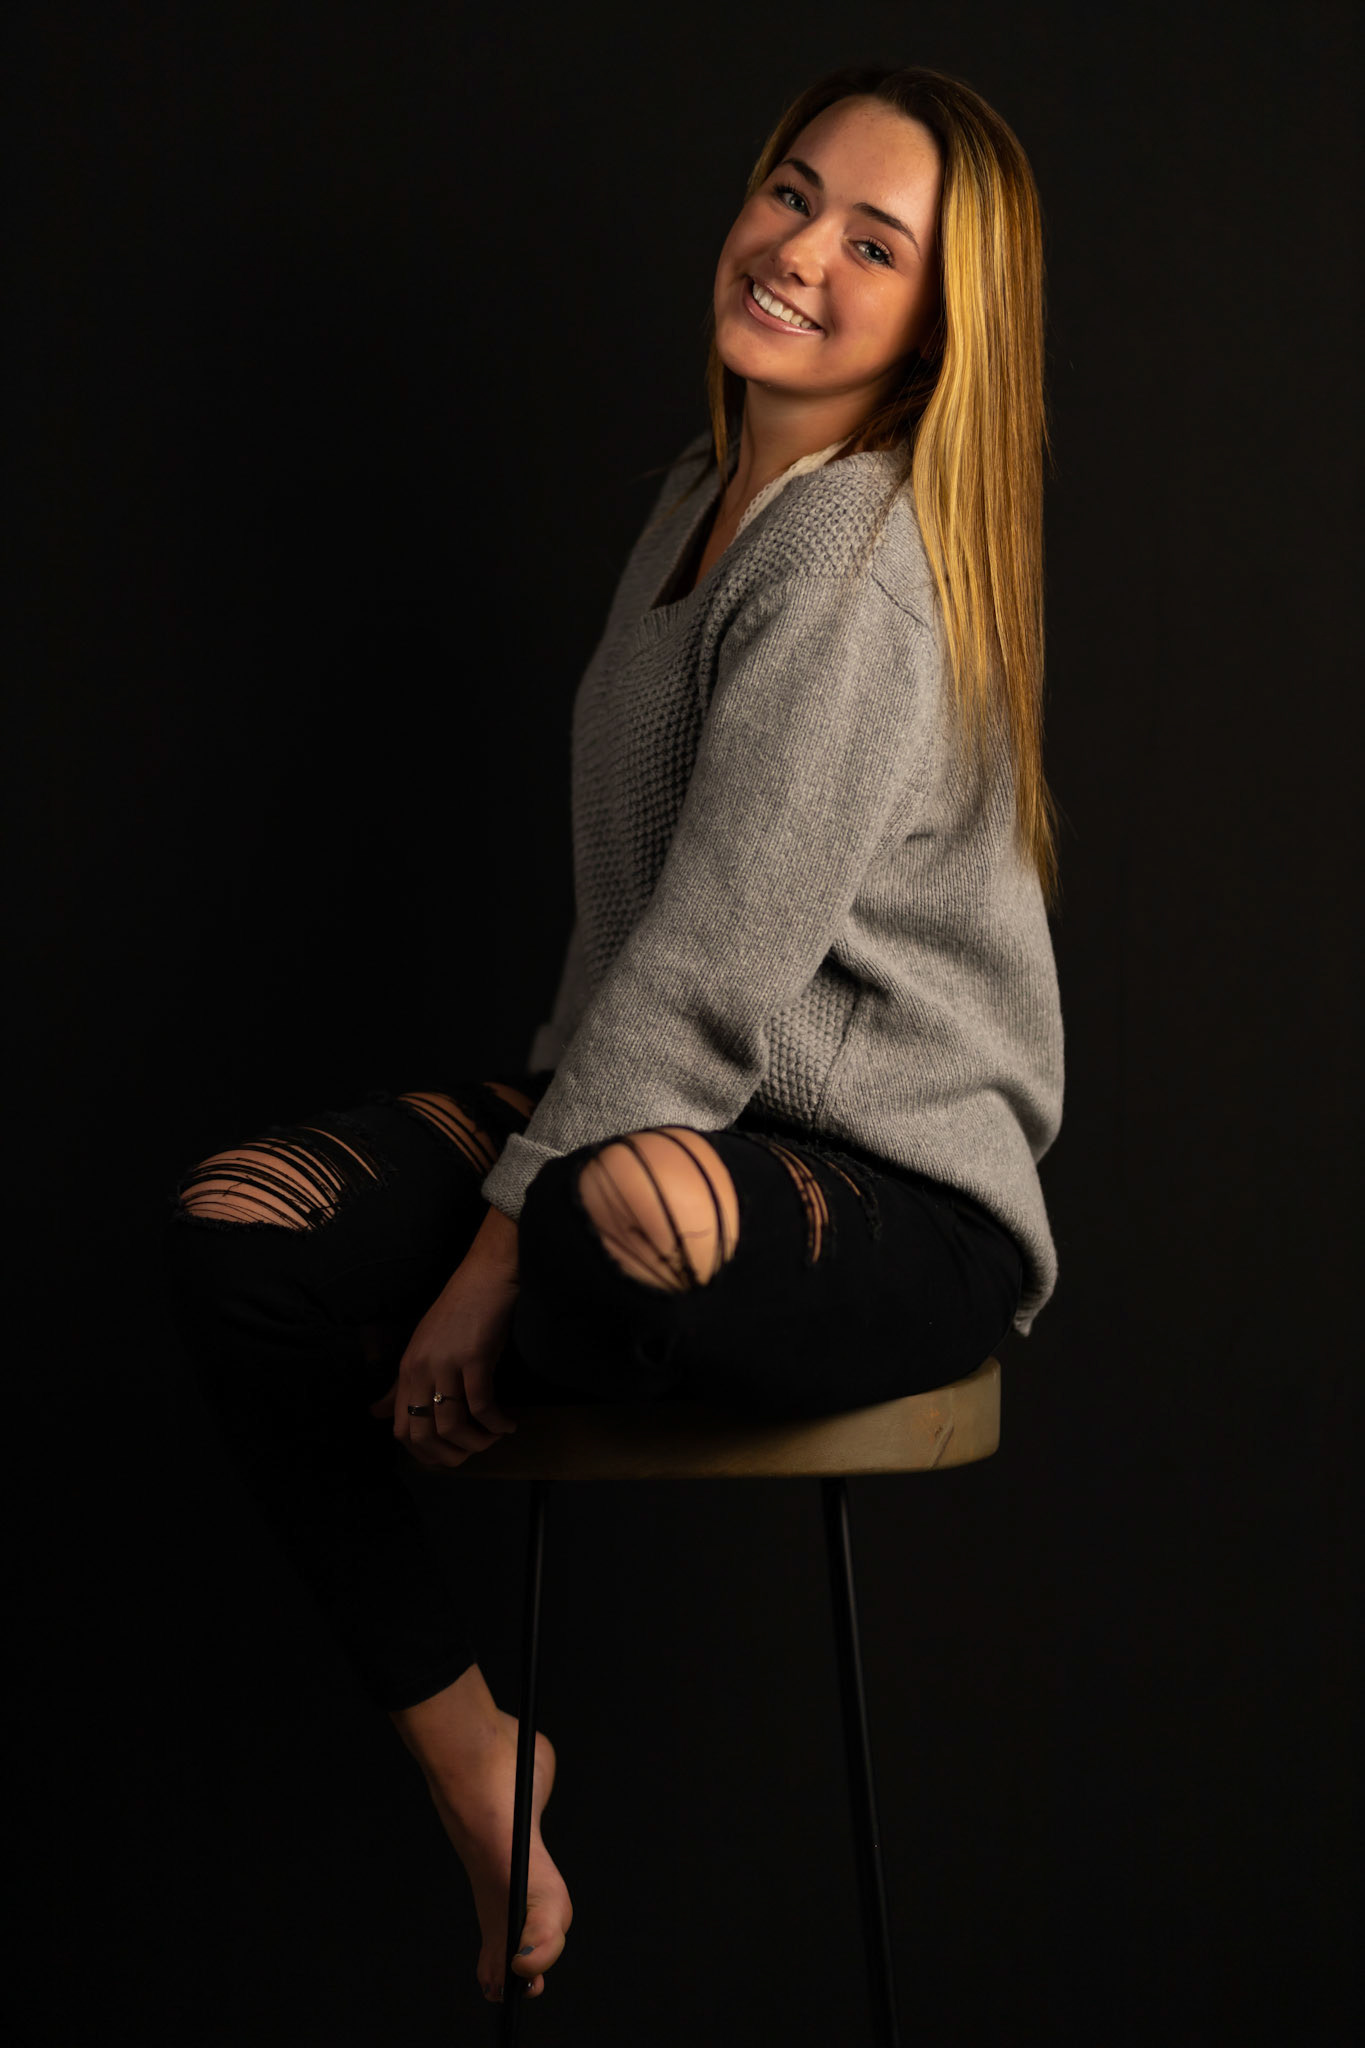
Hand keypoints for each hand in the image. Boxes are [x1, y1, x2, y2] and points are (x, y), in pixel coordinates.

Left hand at [368, 1208, 521, 1470]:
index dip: (425, 1454)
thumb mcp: (423, 1348)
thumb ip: (400, 1385)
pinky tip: (508, 1424)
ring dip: (477, 1441)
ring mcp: (446, 1363)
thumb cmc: (458, 1311)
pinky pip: (482, 1405)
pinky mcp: (474, 1358)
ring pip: (452, 1425)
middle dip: (451, 1455)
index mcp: (407, 1369)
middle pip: (424, 1434)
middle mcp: (420, 1369)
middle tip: (475, 1452)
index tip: (450, 1457)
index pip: (401, 1431)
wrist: (485, 1275)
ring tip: (494, 1437)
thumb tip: (375, 1414)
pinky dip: (496, 1423)